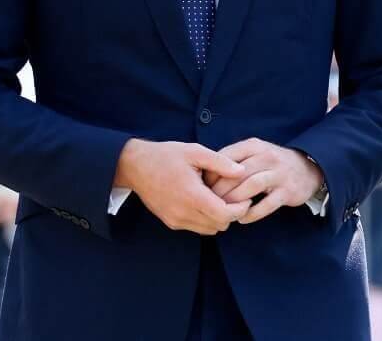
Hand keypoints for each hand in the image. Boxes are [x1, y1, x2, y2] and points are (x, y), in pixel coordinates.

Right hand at [113, 139, 248, 234]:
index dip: (240, 209)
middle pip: (220, 225)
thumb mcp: (195, 152)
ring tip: (221, 198)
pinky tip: (207, 202)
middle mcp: (183, 212)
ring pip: (209, 230)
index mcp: (192, 195)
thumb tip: (242, 171)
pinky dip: (206, 219)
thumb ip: (221, 163)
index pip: (224, 215)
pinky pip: (196, 227)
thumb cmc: (166, 156)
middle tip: (236, 197)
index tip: (246, 197)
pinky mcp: (171, 222)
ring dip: (219, 218)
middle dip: (232, 214)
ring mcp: (175, 220)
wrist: (135, 166)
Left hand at [204, 139, 322, 224]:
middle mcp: (267, 157)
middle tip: (210, 204)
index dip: (212, 174)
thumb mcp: (255, 152)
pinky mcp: (288, 191)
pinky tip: (242, 218)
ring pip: (251, 186)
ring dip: (235, 201)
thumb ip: (234, 160)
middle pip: (237, 173)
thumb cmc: (272, 164)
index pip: (226, 157)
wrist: (308, 169)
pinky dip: (252, 213)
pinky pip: (267, 204)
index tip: (203, 188)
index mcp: (254, 146)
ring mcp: (279, 174)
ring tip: (225, 211)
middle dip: (220, 191)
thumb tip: (205, 175)